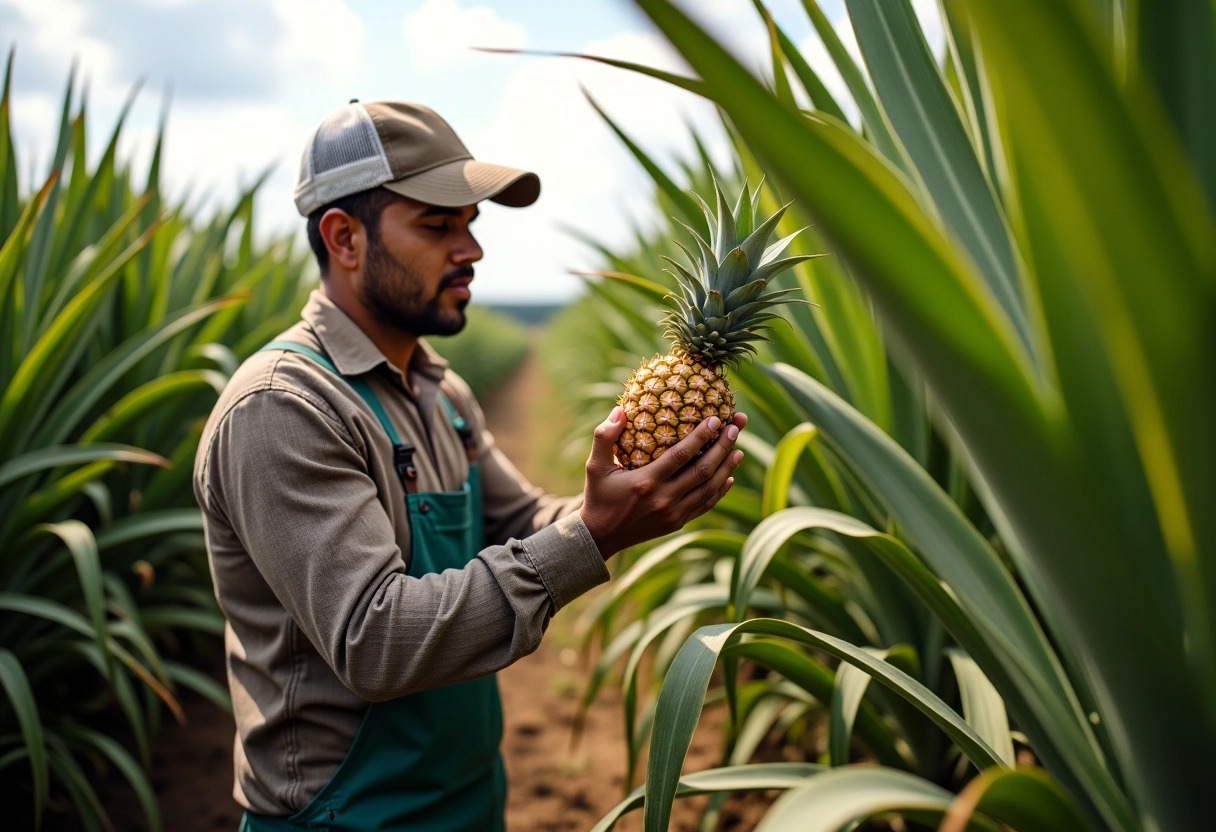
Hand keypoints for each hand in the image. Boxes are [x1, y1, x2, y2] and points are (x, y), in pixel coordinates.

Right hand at [579, 406, 746, 558]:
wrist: (600, 536)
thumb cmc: (598, 496)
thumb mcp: (595, 466)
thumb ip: (604, 436)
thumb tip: (620, 409)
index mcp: (646, 482)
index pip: (681, 455)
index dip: (702, 436)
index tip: (716, 419)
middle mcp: (664, 499)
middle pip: (702, 469)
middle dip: (723, 447)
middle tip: (735, 428)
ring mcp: (673, 513)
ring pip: (708, 488)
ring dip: (726, 468)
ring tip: (739, 450)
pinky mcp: (677, 523)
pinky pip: (705, 505)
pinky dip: (719, 491)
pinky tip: (728, 477)